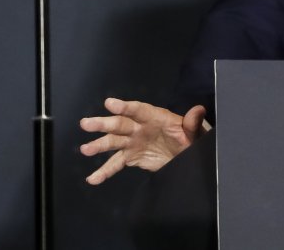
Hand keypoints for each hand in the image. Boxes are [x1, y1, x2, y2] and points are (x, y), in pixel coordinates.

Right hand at [79, 98, 207, 184]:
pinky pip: (116, 163)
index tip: (109, 104)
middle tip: (86, 123)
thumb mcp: (197, 132)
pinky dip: (104, 171)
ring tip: (85, 150)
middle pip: (120, 124)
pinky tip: (92, 179)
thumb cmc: (193, 139)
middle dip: (103, 123)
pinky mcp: (132, 157)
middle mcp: (141, 127)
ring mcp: (134, 142)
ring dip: (98, 145)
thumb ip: (194, 123)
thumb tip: (198, 110)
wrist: (189, 155)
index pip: (138, 110)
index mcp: (156, 117)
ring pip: (113, 142)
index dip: (124, 107)